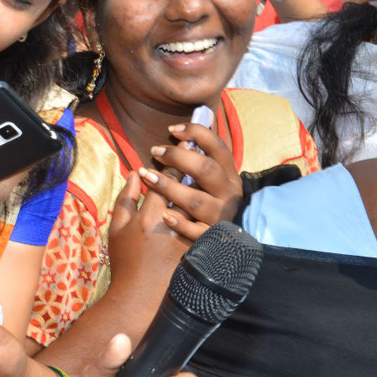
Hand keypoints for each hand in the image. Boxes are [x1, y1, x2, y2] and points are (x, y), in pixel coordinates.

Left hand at [139, 121, 242, 240]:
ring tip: (147, 177)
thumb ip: (195, 159)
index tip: (172, 129)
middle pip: (206, 169)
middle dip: (178, 158)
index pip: (218, 147)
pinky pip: (196, 231)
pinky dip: (180, 223)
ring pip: (196, 199)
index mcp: (228, 175)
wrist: (213, 247)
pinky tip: (164, 216)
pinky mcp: (211, 237)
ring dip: (169, 187)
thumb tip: (178, 130)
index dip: (197, 133)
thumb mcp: (205, 181)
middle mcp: (229, 193)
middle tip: (155, 151)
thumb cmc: (201, 204)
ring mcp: (221, 216)